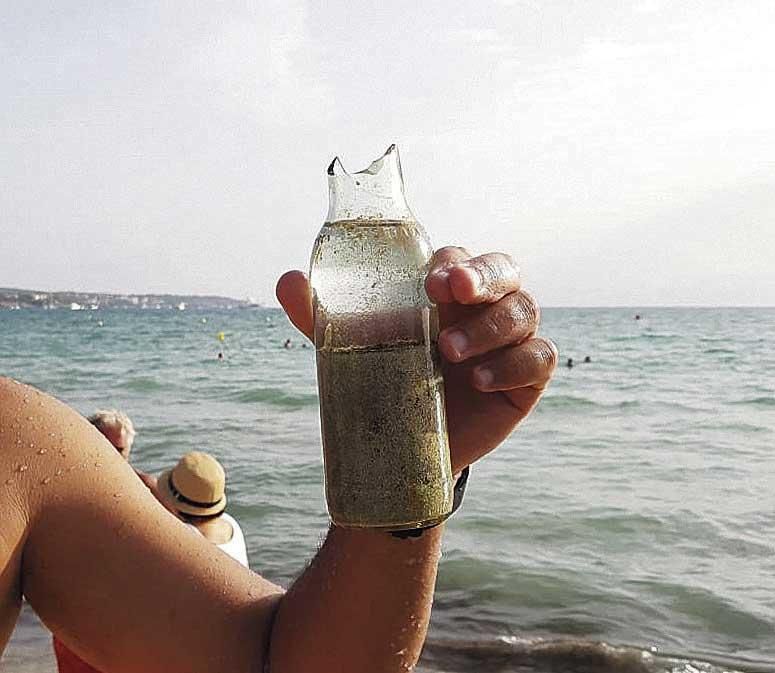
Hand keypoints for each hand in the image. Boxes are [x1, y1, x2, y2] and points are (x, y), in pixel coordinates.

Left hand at [276, 246, 556, 472]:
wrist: (408, 446)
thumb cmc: (387, 380)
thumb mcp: (355, 348)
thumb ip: (325, 315)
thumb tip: (287, 279)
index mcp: (446, 292)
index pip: (460, 257)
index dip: (452, 262)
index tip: (429, 281)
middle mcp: (484, 307)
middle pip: (505, 270)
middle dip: (483, 276)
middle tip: (455, 292)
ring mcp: (509, 340)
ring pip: (523, 310)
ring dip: (491, 326)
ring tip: (451, 353)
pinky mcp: (527, 377)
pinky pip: (540, 357)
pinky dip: (515, 364)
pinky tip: (483, 381)